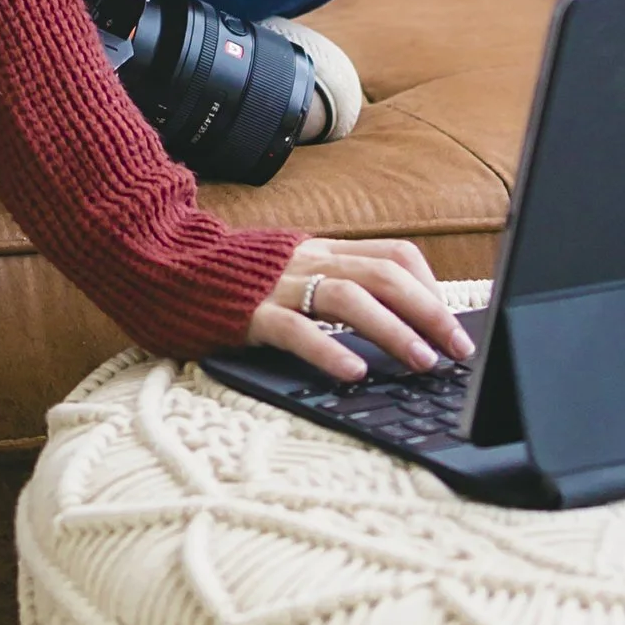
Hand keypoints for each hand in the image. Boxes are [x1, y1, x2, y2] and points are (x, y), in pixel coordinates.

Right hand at [246, 237, 475, 384]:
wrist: (165, 263)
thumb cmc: (237, 282)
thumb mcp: (295, 274)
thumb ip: (335, 286)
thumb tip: (398, 321)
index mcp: (324, 251)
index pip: (394, 255)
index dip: (431, 288)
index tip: (454, 325)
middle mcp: (308, 261)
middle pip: (384, 274)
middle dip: (430, 312)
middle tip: (458, 350)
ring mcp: (279, 286)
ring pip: (348, 296)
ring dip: (393, 329)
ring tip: (421, 362)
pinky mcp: (250, 313)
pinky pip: (295, 329)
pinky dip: (329, 349)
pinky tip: (353, 373)